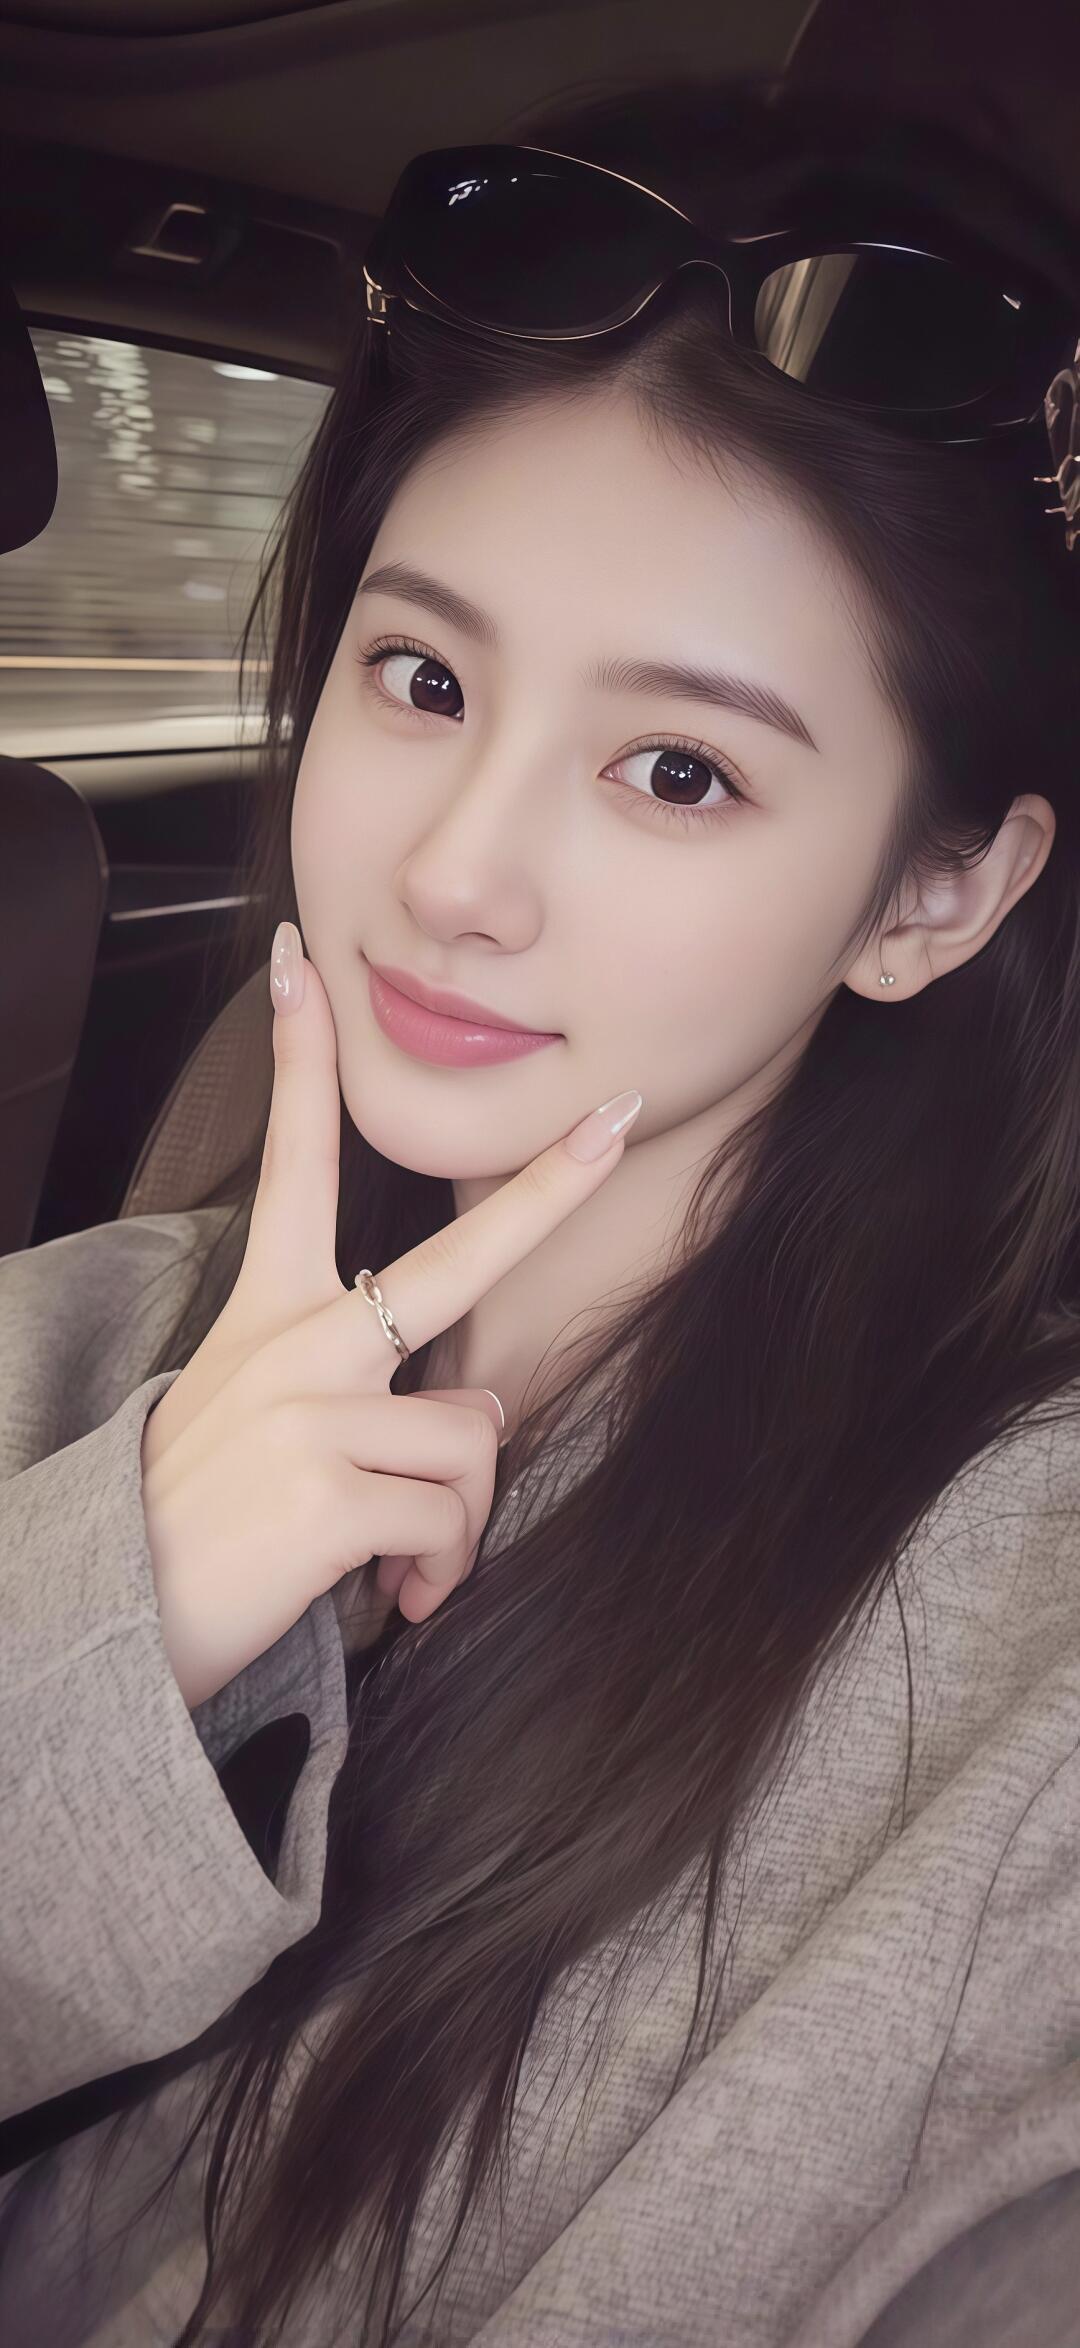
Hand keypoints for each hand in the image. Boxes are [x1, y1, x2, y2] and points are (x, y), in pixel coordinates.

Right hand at [139, 932, 638, 1706]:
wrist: (113, 1615)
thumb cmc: (193, 1519)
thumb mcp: (252, 1420)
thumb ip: (361, 1390)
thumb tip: (480, 1409)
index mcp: (269, 1312)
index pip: (292, 1163)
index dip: (298, 1060)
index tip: (303, 966)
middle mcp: (298, 1342)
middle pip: (457, 1258)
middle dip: (551, 1187)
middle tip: (620, 1119)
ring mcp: (315, 1411)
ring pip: (474, 1439)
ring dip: (455, 1519)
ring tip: (399, 1557)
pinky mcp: (331, 1490)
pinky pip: (448, 1519)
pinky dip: (435, 1571)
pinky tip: (391, 1591)